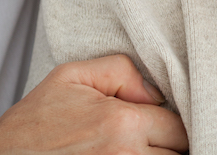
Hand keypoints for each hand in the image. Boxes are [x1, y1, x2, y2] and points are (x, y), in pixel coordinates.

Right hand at [0, 55, 185, 153]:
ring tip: (141, 146)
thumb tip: (155, 93)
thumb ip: (123, 71)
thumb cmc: (38, 117)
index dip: (172, 121)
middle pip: (177, 153)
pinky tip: (127, 154)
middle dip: (169, 142)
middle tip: (151, 133)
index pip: (178, 127)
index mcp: (122, 124)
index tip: (159, 118)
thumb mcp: (74, 75)